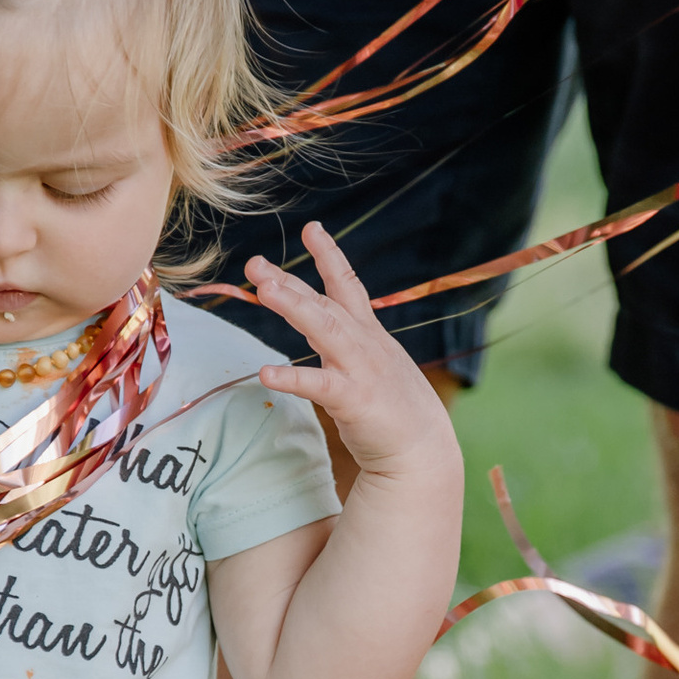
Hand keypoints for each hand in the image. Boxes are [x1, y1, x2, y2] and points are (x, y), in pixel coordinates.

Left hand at [248, 225, 456, 484]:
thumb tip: (317, 321)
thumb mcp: (372, 364)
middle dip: (290, 282)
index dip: (329, 256)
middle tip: (256, 264)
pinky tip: (265, 373)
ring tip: (263, 289)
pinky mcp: (355, 400)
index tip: (312, 228)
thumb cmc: (393, 408)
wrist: (423, 449)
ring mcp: (361, 369)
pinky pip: (320, 385)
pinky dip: (293, 378)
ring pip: (324, 329)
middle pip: (324, 304)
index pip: (347, 286)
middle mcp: (364, 344)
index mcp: (367, 333)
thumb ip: (344, 341)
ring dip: (294, 306)